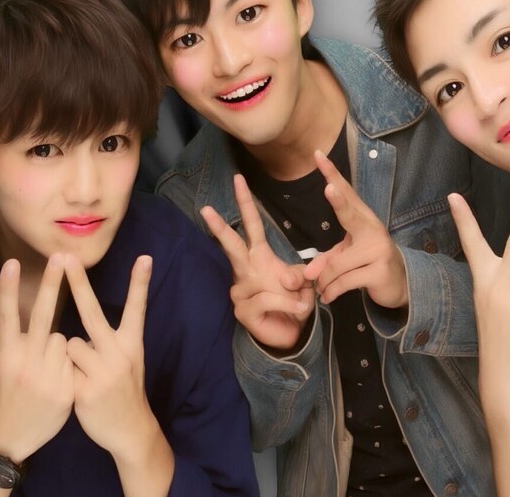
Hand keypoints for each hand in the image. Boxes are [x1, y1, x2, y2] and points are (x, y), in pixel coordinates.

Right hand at [0, 255, 73, 462]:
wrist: (10, 441)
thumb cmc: (1, 396)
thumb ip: (7, 344)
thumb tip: (16, 324)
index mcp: (5, 355)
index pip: (7, 315)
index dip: (8, 289)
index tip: (12, 263)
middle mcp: (25, 364)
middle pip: (43, 316)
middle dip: (52, 285)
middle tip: (61, 255)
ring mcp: (47, 376)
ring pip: (64, 339)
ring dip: (59, 347)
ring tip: (44, 372)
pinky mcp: (66, 389)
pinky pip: (74, 360)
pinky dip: (69, 364)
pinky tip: (57, 384)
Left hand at [65, 254, 155, 459]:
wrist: (130, 429)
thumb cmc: (123, 387)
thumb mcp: (128, 359)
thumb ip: (109, 340)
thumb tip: (81, 324)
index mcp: (132, 343)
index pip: (137, 307)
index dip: (140, 282)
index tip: (145, 258)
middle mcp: (120, 353)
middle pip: (93, 313)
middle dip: (79, 284)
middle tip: (67, 258)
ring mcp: (102, 372)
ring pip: (69, 344)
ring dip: (70, 355)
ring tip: (85, 373)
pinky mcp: (84, 390)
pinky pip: (63, 368)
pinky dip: (66, 374)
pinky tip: (80, 389)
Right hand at [200, 174, 314, 350]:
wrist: (292, 330)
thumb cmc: (294, 299)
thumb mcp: (303, 281)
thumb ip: (299, 273)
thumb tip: (288, 277)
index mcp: (259, 255)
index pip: (251, 225)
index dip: (246, 202)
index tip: (239, 179)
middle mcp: (245, 269)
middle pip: (231, 244)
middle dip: (219, 226)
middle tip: (205, 208)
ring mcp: (240, 290)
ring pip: (265, 282)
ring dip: (290, 293)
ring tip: (301, 302)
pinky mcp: (242, 310)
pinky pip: (267, 299)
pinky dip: (288, 303)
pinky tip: (297, 309)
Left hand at [303, 150, 406, 306]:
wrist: (402, 285)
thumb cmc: (368, 263)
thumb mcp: (346, 257)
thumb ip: (326, 259)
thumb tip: (309, 274)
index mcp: (363, 219)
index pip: (345, 193)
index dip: (332, 175)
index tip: (318, 156)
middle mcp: (372, 230)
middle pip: (350, 213)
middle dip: (338, 201)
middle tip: (327, 188)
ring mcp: (377, 250)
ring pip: (337, 264)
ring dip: (324, 281)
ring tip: (322, 288)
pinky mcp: (379, 271)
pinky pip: (344, 281)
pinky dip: (332, 291)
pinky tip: (328, 297)